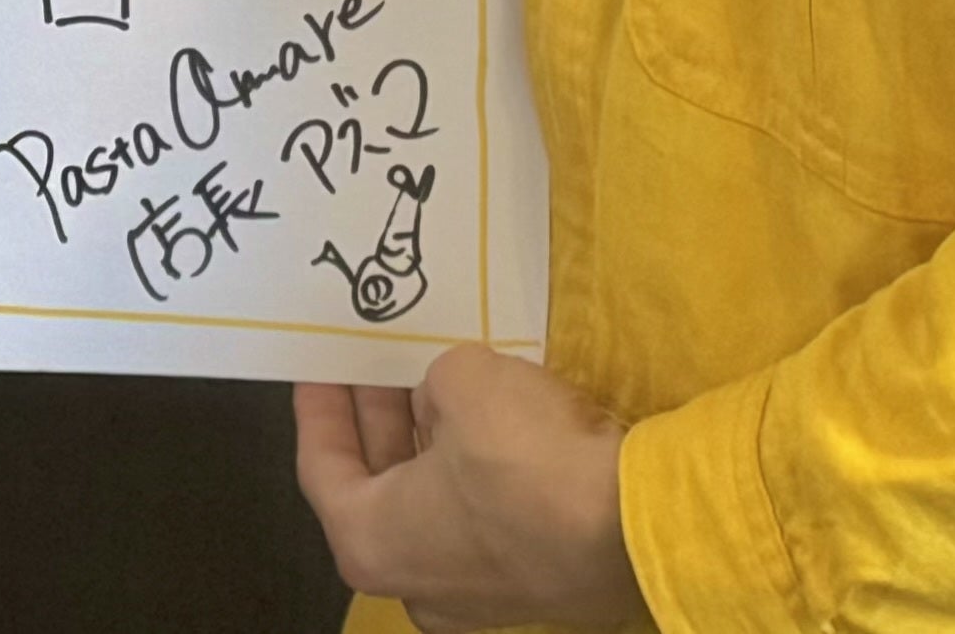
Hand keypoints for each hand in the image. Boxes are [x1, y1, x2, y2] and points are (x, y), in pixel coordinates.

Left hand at [295, 347, 646, 629]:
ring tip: (440, 376)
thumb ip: (436, 381)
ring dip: (435, 440)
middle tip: (382, 359)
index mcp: (371, 543)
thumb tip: (445, 393)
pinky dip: (481, 470)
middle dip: (381, 416)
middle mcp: (417, 584)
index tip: (320, 362)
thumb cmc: (523, 459)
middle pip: (381, 487)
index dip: (320, 406)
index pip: (323, 467)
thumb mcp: (464, 381)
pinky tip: (498, 421)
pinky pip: (489, 519)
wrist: (635, 531)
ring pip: (438, 505)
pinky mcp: (535, 586)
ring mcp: (479, 595)